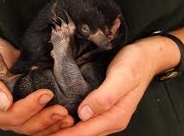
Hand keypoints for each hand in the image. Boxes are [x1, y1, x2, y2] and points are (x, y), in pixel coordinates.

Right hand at [0, 47, 73, 134]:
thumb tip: (4, 103)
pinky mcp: (29, 117)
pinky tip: (66, 120)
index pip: (12, 114)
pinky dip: (54, 125)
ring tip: (67, 117)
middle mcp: (3, 119)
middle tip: (62, 110)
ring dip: (52, 125)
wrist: (0, 55)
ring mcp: (16, 120)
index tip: (47, 93)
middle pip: (25, 125)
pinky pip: (41, 128)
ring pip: (35, 129)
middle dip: (45, 118)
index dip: (30, 107)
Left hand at [51, 36, 179, 134]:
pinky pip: (86, 121)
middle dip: (61, 134)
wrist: (146, 56)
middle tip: (37, 130)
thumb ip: (105, 96)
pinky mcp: (104, 107)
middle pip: (82, 135)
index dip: (63, 135)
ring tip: (44, 126)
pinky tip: (60, 117)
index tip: (44, 134)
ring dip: (65, 130)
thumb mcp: (122, 77)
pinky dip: (72, 122)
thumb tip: (84, 114)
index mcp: (115, 116)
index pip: (84, 133)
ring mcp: (108, 115)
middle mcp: (111, 120)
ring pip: (83, 130)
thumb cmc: (135, 64)